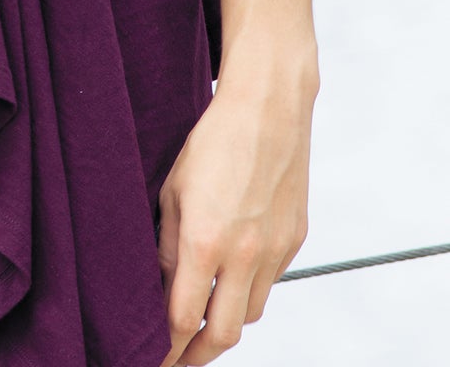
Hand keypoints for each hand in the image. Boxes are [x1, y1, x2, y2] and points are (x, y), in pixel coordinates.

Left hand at [155, 42, 316, 363]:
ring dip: (227, 322)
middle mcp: (244, 254)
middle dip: (198, 354)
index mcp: (205, 240)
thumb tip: (160, 288)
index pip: (184, 319)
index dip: (167, 346)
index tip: (153, 356)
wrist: (268, 108)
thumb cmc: (214, 140)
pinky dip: (250, 289)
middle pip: (224, 334)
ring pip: (252, 313)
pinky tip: (233, 277)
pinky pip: (270, 283)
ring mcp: (275, 251)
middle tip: (178, 358)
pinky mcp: (296, 241)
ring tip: (204, 320)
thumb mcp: (172, 190)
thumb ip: (166, 245)